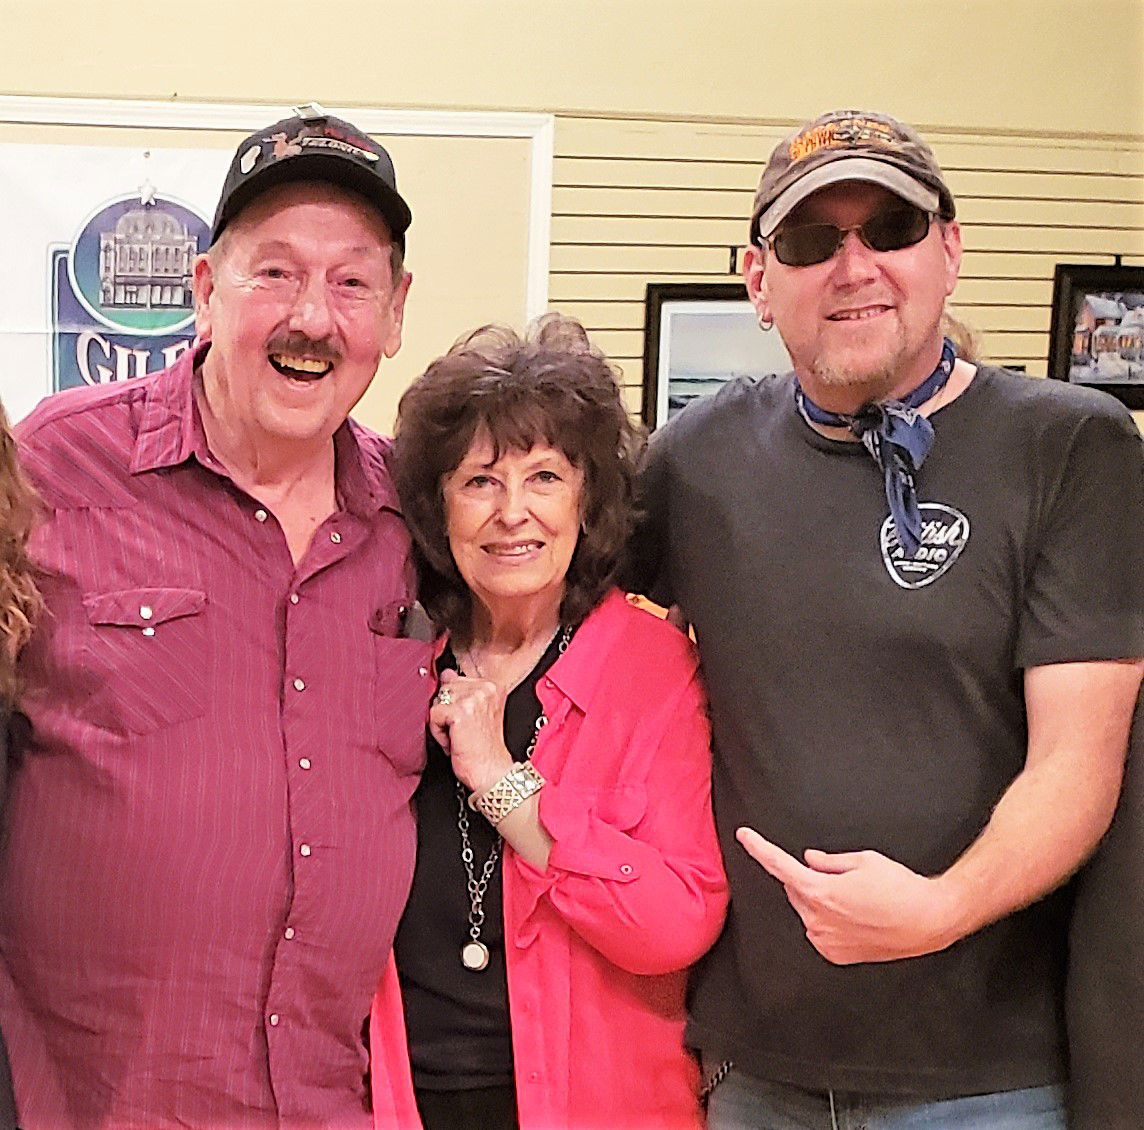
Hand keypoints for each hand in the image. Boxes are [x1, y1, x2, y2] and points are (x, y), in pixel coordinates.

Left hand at [429, 669, 513, 794]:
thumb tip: (445, 674)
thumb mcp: (478, 713)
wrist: (492, 772)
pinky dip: (438, 733)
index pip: (456, 678)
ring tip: (458, 736)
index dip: (453, 702)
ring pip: (438, 701)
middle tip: (462, 731)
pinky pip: (434, 715)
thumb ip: (463, 691)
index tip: (463, 721)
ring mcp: (474, 698)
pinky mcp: (461, 711)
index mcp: (492, 685)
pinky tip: (453, 742)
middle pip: (445, 688)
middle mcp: (485, 688)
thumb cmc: (484, 749)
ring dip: (441, 722)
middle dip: (446, 712)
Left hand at [736, 827, 959, 963]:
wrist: (930, 920)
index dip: (759, 848)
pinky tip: (856, 917)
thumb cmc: (900, 887)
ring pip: (808, 911)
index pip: (780, 866)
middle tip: (842, 877)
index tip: (744, 835)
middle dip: (808, 878)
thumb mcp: (863, 861)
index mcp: (821, 893)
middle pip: (796, 890)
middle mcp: (818, 921)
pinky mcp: (836, 955)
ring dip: (819, 900)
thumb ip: (829, 861)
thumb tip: (809, 860)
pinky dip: (828, 920)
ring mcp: (826, 941)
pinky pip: (820, 930)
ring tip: (857, 899)